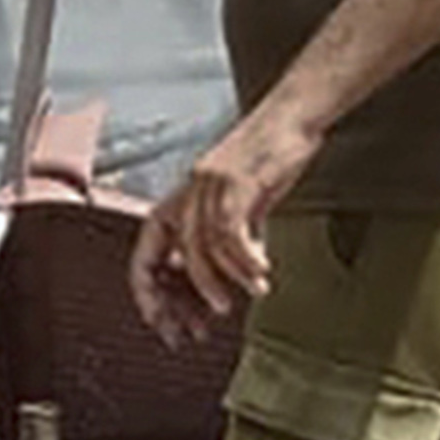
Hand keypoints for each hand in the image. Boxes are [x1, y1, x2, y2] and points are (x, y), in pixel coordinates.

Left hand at [158, 106, 319, 322]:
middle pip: (173, 253)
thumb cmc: (269, 156)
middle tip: (202, 325)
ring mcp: (211, 182)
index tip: (162, 321)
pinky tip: (262, 272)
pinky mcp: (238, 178)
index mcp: (183, 197)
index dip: (148, 288)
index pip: (147, 248)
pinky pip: (232, 230)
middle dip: (186, 294)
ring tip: (247, 297)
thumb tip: (230, 276)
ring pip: (203, 245)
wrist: (293, 114)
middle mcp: (190, 190)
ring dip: (224, 279)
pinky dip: (246, 258)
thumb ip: (229, 236)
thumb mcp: (241, 203)